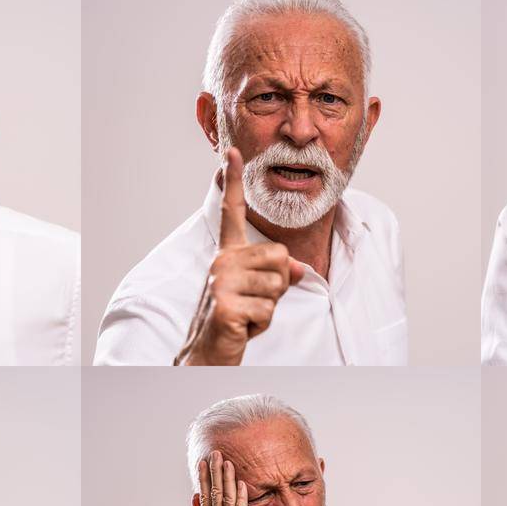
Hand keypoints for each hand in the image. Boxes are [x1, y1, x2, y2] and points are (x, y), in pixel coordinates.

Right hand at [176, 148, 306, 365]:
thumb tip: (298, 269)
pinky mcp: (225, 304)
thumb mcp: (260, 292)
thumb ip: (278, 274)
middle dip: (277, 285)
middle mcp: (222, 261)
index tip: (232, 152)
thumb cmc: (235, 319)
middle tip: (253, 302)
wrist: (208, 353)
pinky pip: (268, 307)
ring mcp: (221, 281)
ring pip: (278, 283)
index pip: (232, 211)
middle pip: (279, 256)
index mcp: (229, 253)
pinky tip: (243, 326)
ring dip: (270, 306)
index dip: (234, 180)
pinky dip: (263, 323)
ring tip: (247, 314)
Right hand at [190, 454, 248, 505]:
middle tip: (215, 453)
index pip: (206, 498)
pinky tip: (241, 484)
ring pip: (224, 499)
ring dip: (225, 478)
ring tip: (226, 460)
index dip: (204, 479)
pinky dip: (240, 498)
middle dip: (214, 472)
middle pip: (213, 493)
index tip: (203, 463)